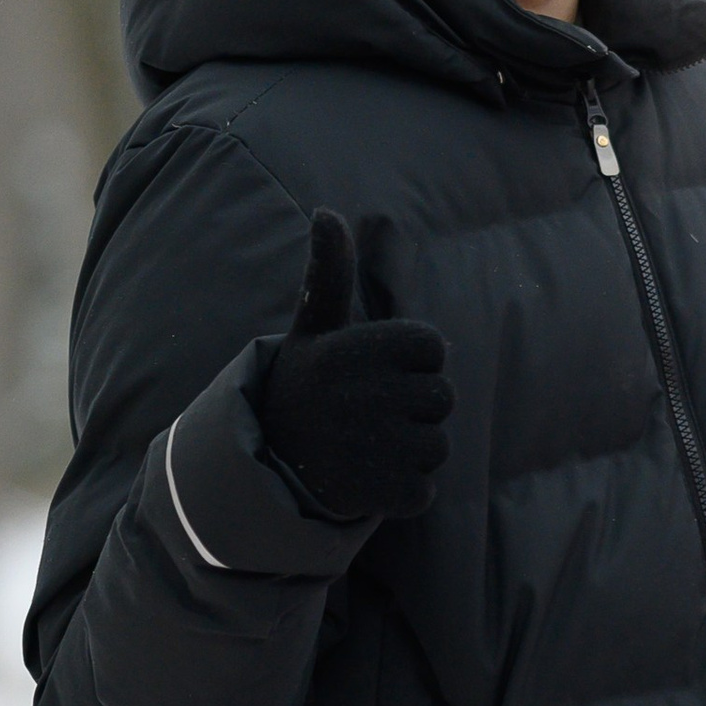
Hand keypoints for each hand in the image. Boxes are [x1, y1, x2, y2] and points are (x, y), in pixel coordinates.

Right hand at [260, 209, 453, 521]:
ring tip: (363, 449)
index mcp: (355, 350)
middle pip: (442, 398)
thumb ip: (330, 273)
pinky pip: (424, 491)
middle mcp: (365, 395)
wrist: (263, 464)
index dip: (410, 364)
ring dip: (409, 454)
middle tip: (368, 417)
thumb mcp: (313, 329)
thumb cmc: (305, 385)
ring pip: (438, 447)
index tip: (373, 375)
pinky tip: (365, 480)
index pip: (431, 348)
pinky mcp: (383, 493)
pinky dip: (403, 493)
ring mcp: (375, 447)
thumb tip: (326, 211)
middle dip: (413, 411)